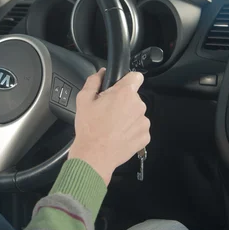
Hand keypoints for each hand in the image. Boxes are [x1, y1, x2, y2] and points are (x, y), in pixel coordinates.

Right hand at [68, 69, 148, 184]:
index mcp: (124, 93)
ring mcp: (143, 122)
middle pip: (133, 97)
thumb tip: (101, 73)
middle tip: (108, 112)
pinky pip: (139, 128)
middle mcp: (138, 105)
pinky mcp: (145, 136)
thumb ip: (94, 81)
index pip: (136, 76)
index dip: (127, 80)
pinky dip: (131, 131)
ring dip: (127, 117)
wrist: (94, 156)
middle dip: (123, 101)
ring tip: (112, 126)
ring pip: (136, 113)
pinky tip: (118, 135)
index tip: (121, 87)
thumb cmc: (89, 129)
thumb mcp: (83, 100)